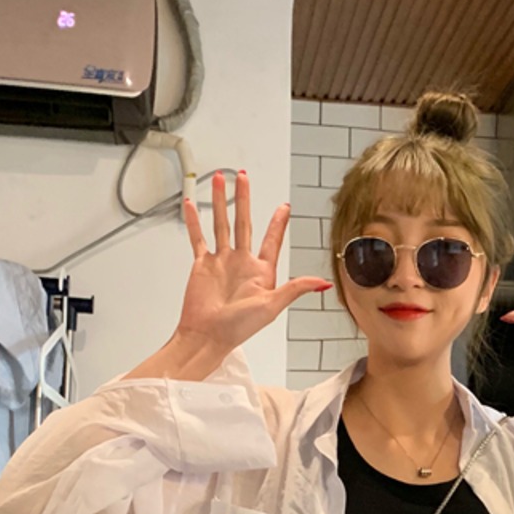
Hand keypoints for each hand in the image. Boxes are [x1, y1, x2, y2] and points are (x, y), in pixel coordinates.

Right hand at [174, 171, 332, 352]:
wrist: (208, 336)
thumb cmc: (239, 327)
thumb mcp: (272, 305)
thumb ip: (296, 288)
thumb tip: (322, 282)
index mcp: (261, 271)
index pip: (271, 240)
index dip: (278, 223)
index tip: (284, 207)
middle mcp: (241, 263)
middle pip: (244, 223)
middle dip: (244, 199)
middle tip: (242, 177)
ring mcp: (221, 262)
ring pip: (221, 224)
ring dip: (220, 202)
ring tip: (219, 180)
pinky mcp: (203, 265)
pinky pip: (198, 239)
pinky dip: (194, 222)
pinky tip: (191, 205)